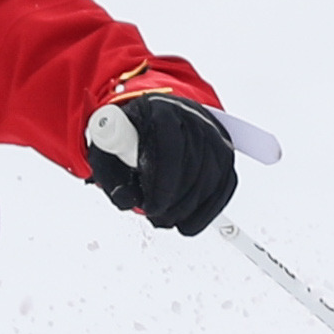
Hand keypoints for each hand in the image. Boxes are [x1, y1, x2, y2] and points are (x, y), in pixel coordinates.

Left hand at [84, 95, 236, 236]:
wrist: (151, 122)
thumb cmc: (128, 139)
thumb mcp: (107, 154)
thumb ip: (112, 180)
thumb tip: (128, 202)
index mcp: (159, 110)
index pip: (170, 146)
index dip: (162, 184)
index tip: (151, 207)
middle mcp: (191, 116)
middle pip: (193, 164)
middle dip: (175, 201)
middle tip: (156, 217)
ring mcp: (212, 132)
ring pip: (211, 176)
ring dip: (189, 207)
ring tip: (167, 219)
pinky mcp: (224, 150)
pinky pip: (225, 184)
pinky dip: (207, 210)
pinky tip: (188, 222)